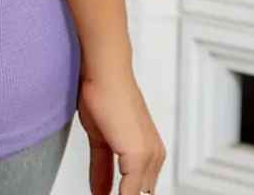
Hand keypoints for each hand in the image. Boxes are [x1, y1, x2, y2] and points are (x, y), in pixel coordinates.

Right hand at [77, 68, 165, 194]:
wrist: (104, 71)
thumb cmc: (101, 94)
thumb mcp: (99, 139)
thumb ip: (102, 168)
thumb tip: (99, 192)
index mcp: (149, 153)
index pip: (139, 190)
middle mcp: (154, 157)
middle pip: (141, 194)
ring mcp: (149, 157)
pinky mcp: (139, 156)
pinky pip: (130, 193)